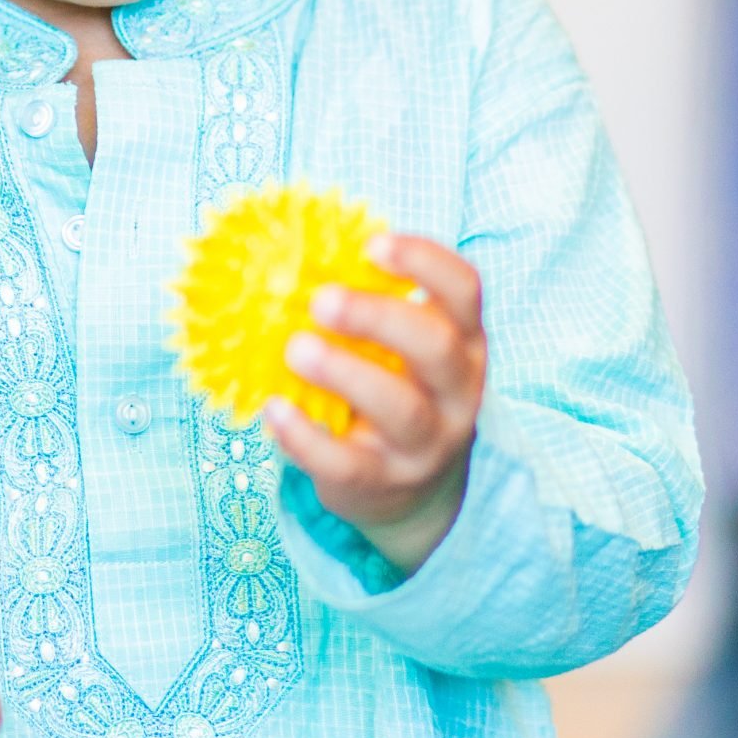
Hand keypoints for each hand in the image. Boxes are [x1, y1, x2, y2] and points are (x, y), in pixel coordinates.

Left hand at [262, 233, 486, 574]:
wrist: (412, 493)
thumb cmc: (394, 390)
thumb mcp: (400, 350)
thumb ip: (368, 306)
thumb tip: (290, 251)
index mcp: (464, 342)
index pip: (464, 291)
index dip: (425, 261)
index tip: (372, 244)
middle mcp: (457, 393)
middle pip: (436, 348)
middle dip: (379, 317)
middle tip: (321, 298)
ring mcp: (426, 444)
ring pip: (401, 409)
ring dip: (345, 373)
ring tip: (295, 348)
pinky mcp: (384, 483)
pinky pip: (349, 463)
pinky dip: (306, 437)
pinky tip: (273, 409)